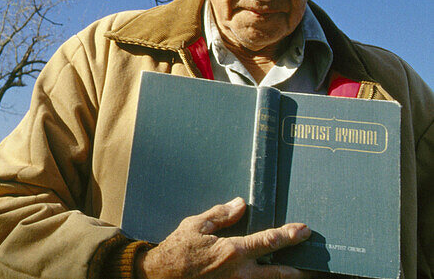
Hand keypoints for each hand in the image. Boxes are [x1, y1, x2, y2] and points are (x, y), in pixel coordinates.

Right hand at [138, 197, 312, 278]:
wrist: (160, 276)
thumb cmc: (177, 250)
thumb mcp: (195, 225)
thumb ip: (220, 215)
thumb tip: (240, 204)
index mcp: (232, 251)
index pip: (269, 241)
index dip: (289, 235)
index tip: (304, 230)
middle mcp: (240, 273)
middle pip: (280, 273)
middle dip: (299, 269)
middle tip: (314, 264)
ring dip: (285, 278)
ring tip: (298, 273)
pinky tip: (270, 276)